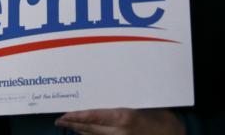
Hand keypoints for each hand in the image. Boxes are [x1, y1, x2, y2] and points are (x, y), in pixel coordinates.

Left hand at [55, 108, 184, 134]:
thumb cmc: (163, 118)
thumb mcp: (144, 105)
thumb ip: (124, 103)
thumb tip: (107, 93)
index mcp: (123, 118)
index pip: (93, 117)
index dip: (77, 116)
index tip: (65, 114)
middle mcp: (119, 133)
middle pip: (89, 129)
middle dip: (73, 124)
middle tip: (60, 119)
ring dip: (81, 131)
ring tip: (69, 124)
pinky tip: (87, 133)